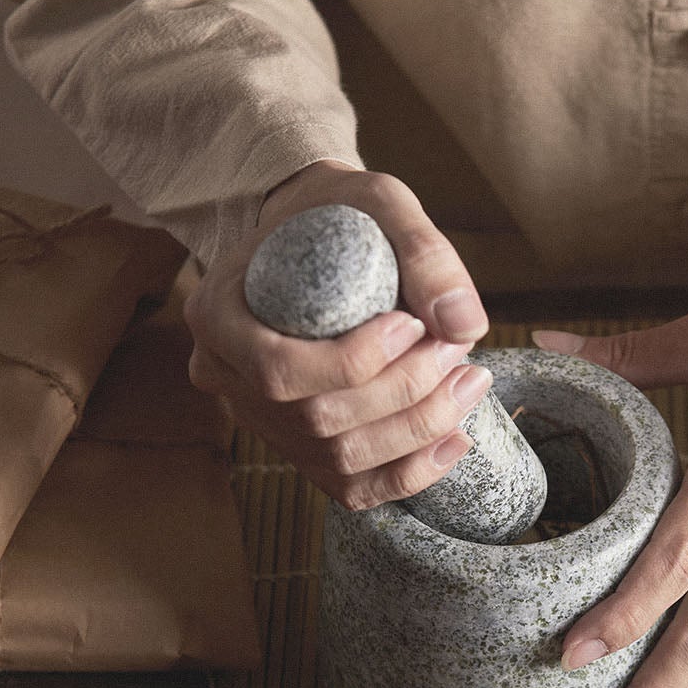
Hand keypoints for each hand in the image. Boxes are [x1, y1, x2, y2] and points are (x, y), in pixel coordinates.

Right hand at [184, 160, 492, 509]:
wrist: (312, 233)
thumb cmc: (338, 213)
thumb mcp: (378, 201)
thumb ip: (421, 250)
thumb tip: (465, 325)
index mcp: (217, 315)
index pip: (277, 370)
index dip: (352, 362)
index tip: (412, 325)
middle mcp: (226, 377)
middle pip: (314, 420)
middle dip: (402, 394)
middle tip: (459, 354)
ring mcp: (260, 420)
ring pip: (338, 460)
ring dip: (416, 432)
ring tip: (470, 384)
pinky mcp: (298, 446)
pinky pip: (350, 486)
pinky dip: (409, 473)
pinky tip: (455, 439)